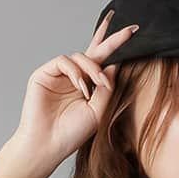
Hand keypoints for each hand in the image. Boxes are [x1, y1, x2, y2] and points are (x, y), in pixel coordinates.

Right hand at [10, 12, 138, 177]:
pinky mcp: (45, 73)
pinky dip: (76, 72)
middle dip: (111, 40)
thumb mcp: (98, 112)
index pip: (103, 62)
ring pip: (81, 56)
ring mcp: (59, 75)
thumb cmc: (71, 134)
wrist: (48, 146)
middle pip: (94, 51)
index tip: (133, 33)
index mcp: (88, 87)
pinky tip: (81, 88)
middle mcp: (74, 78)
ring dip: (93, 69)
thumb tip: (117, 64)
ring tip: (98, 85)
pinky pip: (64, 61)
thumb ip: (107, 88)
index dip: (115, 46)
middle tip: (128, 31)